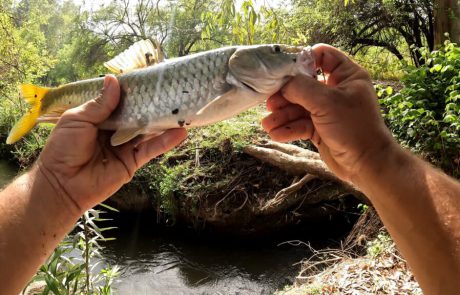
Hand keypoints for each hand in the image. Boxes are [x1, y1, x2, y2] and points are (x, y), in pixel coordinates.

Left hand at [37, 75, 186, 214]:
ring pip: (147, 131)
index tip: (148, 79)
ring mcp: (125, 146)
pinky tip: (180, 132)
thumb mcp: (77, 120)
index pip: (119, 101)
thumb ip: (99, 104)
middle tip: (170, 91)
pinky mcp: (133, 162)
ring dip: (163, 121)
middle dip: (151, 104)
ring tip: (182, 109)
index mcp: (99, 117)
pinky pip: (151, 150)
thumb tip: (114, 80)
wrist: (62, 185)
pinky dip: (165, 141)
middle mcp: (115, 129)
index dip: (132, 91)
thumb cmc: (63, 149)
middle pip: (137, 114)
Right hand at [261, 44, 395, 182]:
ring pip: (299, 107)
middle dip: (285, 94)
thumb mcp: (327, 102)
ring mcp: (327, 110)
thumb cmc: (354, 128)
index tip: (284, 69)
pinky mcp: (319, 128)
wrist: (366, 165)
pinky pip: (300, 124)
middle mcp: (336, 90)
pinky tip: (276, 134)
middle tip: (270, 102)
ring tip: (267, 124)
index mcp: (346, 76)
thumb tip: (282, 84)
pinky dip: (288, 128)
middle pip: (304, 84)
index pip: (323, 56)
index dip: (303, 59)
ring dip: (282, 115)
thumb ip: (301, 88)